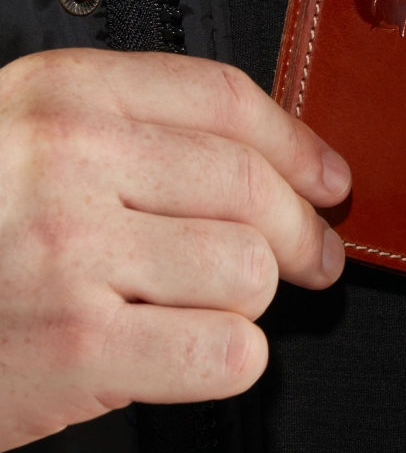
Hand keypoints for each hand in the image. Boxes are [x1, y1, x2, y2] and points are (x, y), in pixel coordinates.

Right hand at [0, 48, 350, 452]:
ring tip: (210, 303)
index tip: (327, 177)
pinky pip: (224, 351)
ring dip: (248, 297)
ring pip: (249, 269)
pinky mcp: (76, 348)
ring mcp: (73, 253)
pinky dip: (229, 358)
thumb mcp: (31, 134)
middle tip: (315, 255)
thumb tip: (271, 159)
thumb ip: (141, 130)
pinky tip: (195, 348)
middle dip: (304, 230)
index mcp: (68, 94)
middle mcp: (72, 161)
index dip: (298, 143)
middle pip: (252, 187)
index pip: (227, 101)